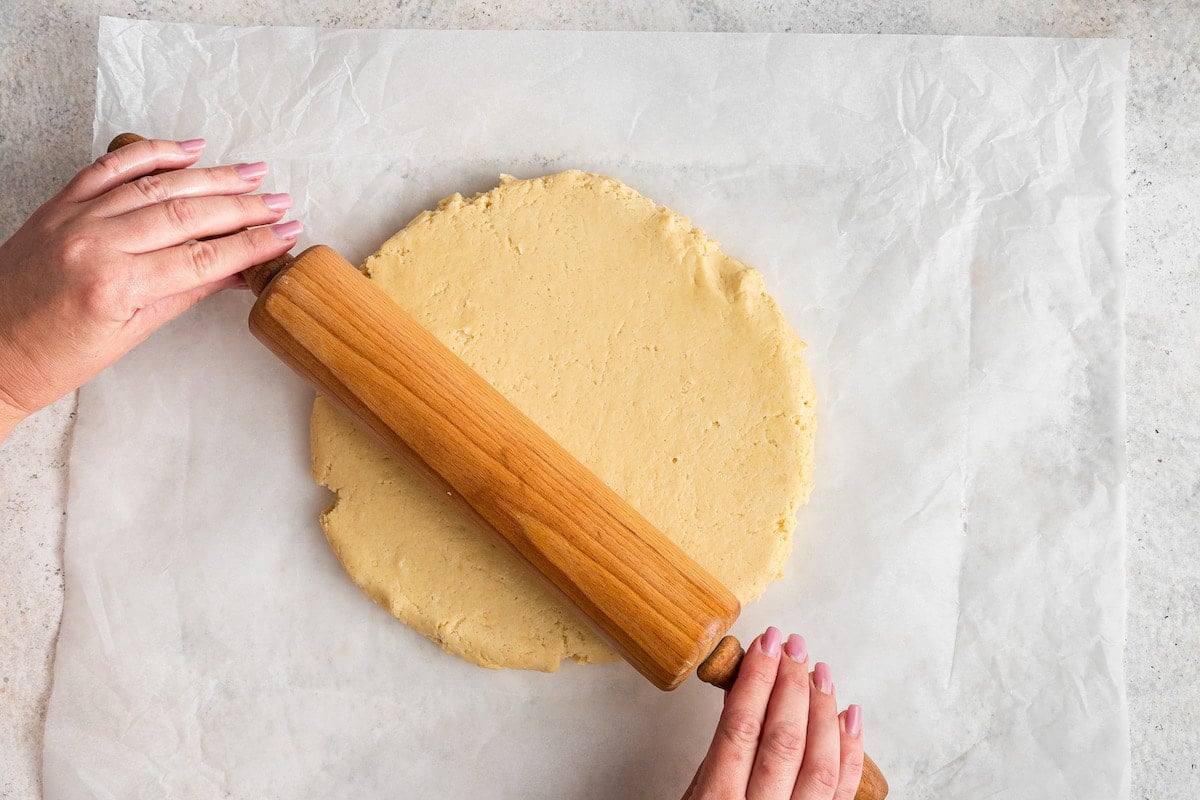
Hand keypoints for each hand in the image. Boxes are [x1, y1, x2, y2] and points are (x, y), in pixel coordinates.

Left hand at [0, 137, 301, 439]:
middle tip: (279, 202)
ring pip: (158, 185)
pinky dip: (152, 152)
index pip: (204, 259)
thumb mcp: (130, 334)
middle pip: (188, 215)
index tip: (284, 234)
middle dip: (242, 207)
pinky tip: (188, 149)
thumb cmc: (53, 357)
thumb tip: (234, 272)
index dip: (252, 245)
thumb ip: (184, 293)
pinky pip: (112, 166)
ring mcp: (76, 217)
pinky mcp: (60, 203)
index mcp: (116, 285)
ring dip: (211, 176)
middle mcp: (96, 243)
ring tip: (251, 173)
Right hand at [683, 628, 863, 799]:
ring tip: (820, 671)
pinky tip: (848, 714)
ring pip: (820, 762)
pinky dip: (852, 748)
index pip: (741, 728)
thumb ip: (721, 749)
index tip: (766, 643)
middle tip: (794, 646)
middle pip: (784, 739)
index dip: (758, 680)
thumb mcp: (694, 795)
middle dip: (792, 684)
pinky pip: (844, 791)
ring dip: (822, 709)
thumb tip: (744, 689)